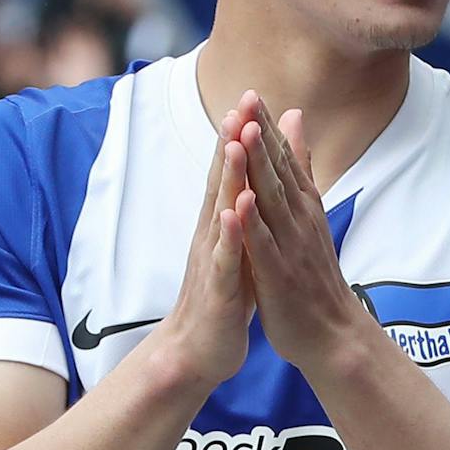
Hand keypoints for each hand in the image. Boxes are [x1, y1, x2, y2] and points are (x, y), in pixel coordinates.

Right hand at [147, 107, 255, 387]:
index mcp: (222, 223)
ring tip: (234, 142)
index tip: (250, 99)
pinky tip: (232, 214)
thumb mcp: (238, 246)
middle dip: (230, 142)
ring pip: (220, 211)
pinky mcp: (217, 288)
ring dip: (227, 177)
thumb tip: (251, 180)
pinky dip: (227, 235)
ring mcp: (212, 258)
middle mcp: (212, 233)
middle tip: (239, 102)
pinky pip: (223, 258)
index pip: (230, 173)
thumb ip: (243, 210)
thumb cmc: (223, 295)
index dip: (239, 136)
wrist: (198, 350)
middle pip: (221, 180)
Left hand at [233, 93, 377, 364]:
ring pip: (272, 201)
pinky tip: (240, 202)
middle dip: (261, 134)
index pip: (283, 159)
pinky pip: (264, 246)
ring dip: (258, 168)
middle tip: (248, 98)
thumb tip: (296, 122)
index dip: (267, 126)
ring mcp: (290, 246)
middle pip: (277, 171)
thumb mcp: (309, 214)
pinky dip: (253, 223)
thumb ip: (301, 168)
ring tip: (244, 134)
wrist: (333, 332)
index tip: (252, 93)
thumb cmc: (314, 275)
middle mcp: (299, 219)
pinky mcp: (280, 275)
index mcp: (303, 206)